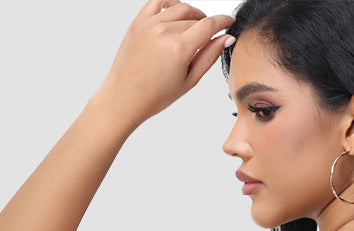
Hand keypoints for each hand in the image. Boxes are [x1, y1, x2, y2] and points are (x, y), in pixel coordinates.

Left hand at [92, 1, 235, 130]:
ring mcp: (149, 24)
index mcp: (178, 49)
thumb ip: (209, 56)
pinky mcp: (138, 22)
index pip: (208, 25)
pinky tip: (177, 11)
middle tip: (207, 38)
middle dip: (205, 26)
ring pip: (180, 9)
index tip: (229, 21)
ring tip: (194, 28)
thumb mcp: (189, 81)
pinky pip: (158, 1)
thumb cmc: (155, 96)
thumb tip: (226, 38)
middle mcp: (163, 32)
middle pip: (195, 19)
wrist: (124, 98)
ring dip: (192, 15)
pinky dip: (171, 3)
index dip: (223, 21)